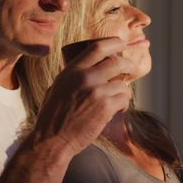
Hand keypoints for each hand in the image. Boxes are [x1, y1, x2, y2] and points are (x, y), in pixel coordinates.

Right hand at [32, 37, 133, 155]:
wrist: (52, 139)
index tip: (121, 43)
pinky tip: (116, 110)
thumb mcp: (58, 87)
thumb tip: (90, 68)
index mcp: (72, 70)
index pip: (97, 48)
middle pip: (117, 62)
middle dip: (128, 64)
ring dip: (124, 91)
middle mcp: (85, 77)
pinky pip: (124, 99)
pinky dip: (123, 104)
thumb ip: (73, 76)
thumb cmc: (53, 116)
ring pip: (123, 84)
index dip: (113, 43)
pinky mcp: (105, 107)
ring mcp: (96, 91)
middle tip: (130, 68)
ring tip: (118, 99)